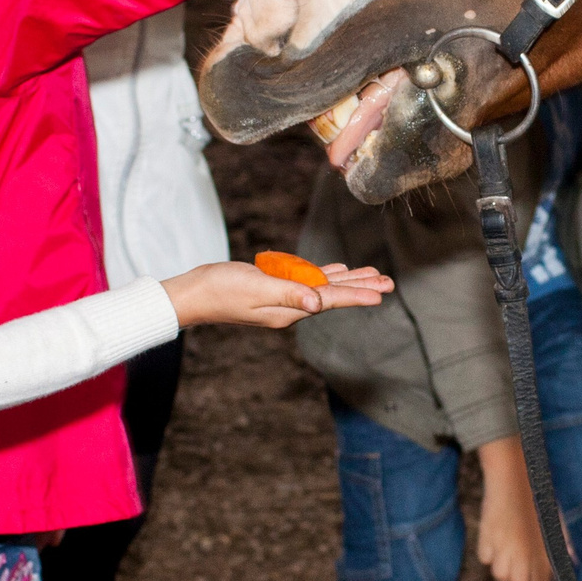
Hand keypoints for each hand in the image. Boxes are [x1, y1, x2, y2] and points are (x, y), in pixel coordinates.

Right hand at [160, 260, 391, 328]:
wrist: (192, 294)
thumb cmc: (220, 289)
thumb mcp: (256, 288)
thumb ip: (289, 294)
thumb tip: (318, 304)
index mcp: (288, 309)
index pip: (330, 300)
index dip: (357, 295)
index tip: (381, 293)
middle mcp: (290, 307)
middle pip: (333, 295)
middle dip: (362, 287)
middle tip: (388, 282)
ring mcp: (282, 299)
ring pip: (323, 287)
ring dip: (349, 280)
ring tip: (372, 275)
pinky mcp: (273, 289)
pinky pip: (307, 281)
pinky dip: (325, 275)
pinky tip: (336, 271)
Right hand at [474, 436, 555, 580]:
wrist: (513, 477)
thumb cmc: (537, 496)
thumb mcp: (555, 519)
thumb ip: (562, 542)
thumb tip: (571, 560)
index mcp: (543, 548)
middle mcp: (523, 550)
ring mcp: (503, 545)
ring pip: (499, 575)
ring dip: (503, 573)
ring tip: (507, 563)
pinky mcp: (486, 536)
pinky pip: (485, 558)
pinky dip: (489, 556)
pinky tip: (495, 545)